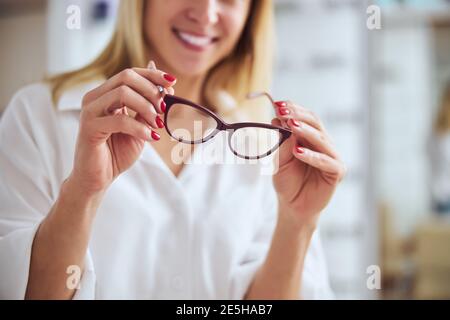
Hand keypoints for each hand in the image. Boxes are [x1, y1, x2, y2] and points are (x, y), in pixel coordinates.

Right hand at [69, 61, 176, 195]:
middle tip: (164, 108)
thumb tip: (167, 88)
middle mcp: (94, 98)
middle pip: (126, 77)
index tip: (172, 83)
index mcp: (105, 94)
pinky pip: (120, 120)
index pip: (130, 73)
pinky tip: (150, 137)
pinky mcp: (89, 127)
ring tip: (158, 124)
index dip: (153, 75)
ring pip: (123, 94)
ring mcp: (90, 111)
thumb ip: (149, 108)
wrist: (98, 178)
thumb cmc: (117, 153)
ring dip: (147, 107)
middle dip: (151, 90)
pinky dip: (140, 128)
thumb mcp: (140, 127)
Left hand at [271, 100, 345, 228]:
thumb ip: (281, 142)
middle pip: (315, 123)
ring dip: (305, 131)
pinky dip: (312, 156)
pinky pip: (326, 161)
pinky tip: (297, 151)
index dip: (293, 109)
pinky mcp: (337, 172)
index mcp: (311, 138)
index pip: (306, 117)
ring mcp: (332, 157)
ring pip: (321, 139)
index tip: (278, 104)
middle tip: (283, 110)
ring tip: (290, 125)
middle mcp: (324, 144)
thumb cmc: (287, 182)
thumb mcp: (279, 160)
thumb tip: (278, 119)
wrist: (292, 206)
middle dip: (298, 115)